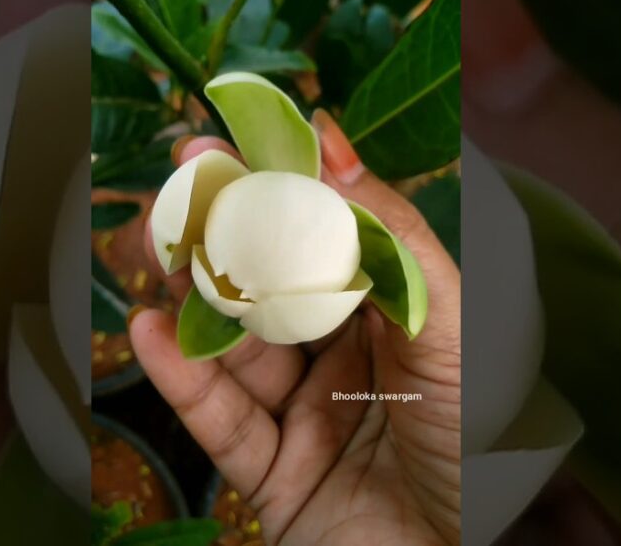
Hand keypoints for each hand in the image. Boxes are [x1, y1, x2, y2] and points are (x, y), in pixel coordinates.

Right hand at [129, 120, 460, 544]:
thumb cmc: (474, 448)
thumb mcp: (451, 328)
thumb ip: (393, 240)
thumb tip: (334, 149)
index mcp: (393, 321)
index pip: (325, 243)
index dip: (279, 193)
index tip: (232, 143)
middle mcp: (344, 362)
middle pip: (268, 290)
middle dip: (220, 241)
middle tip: (173, 194)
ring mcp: (302, 418)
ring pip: (234, 348)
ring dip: (192, 300)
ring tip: (153, 252)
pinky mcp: (271, 476)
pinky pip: (218, 421)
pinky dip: (180, 377)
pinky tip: (147, 331)